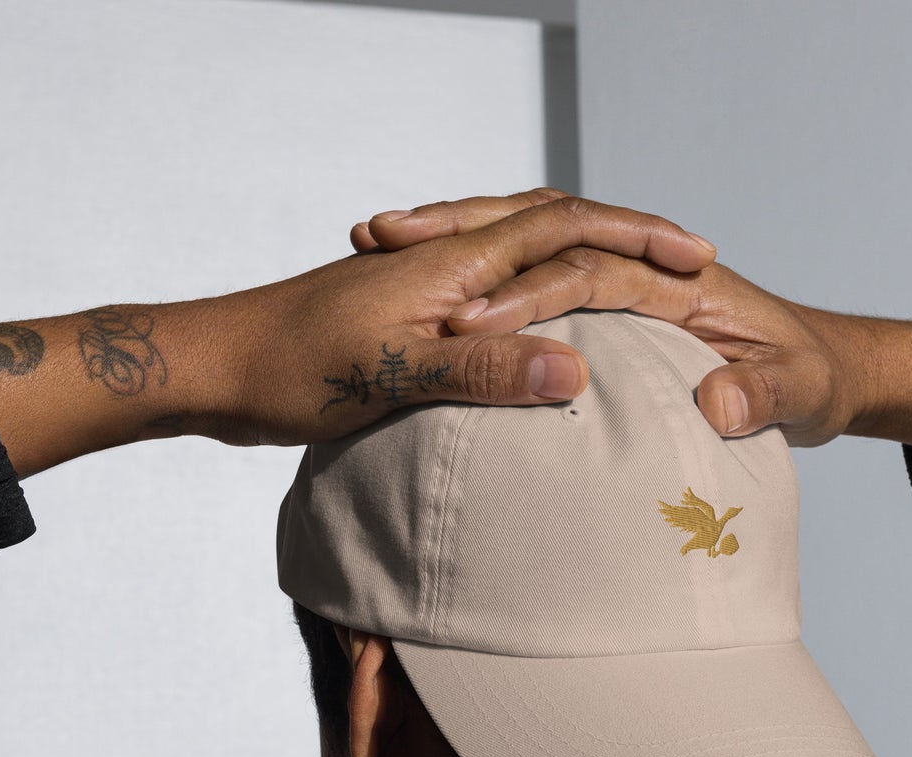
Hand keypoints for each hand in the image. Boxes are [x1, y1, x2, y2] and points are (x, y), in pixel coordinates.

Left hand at [0, 191, 716, 475]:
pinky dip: (532, 294)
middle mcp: (444, 262)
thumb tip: (575, 372)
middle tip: (685, 259)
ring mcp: (422, 284)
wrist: (212, 367)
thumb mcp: (391, 377)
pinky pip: (491, 291)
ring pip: (520, 252)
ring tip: (631, 277)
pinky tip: (536, 328)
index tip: (698, 258)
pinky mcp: (404, 315)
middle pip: (552, 223)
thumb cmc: (290, 371)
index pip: (566, 228)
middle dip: (624, 236)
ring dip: (580, 255)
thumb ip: (483, 373)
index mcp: (453, 266)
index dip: (637, 239)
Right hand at [354, 191, 911, 454]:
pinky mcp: (617, 311)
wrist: (837, 370)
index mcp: (685, 285)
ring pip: (528, 250)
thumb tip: (717, 400)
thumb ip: (763, 396)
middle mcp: (648, 274)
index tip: (465, 322)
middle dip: (463, 239)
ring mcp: (628, 289)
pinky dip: (482, 281)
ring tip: (381, 243)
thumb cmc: (818, 379)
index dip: (526, 295)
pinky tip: (428, 299)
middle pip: (540, 238)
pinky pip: (538, 283)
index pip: (589, 273)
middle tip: (382, 239)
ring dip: (457, 244)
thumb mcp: (802, 394)